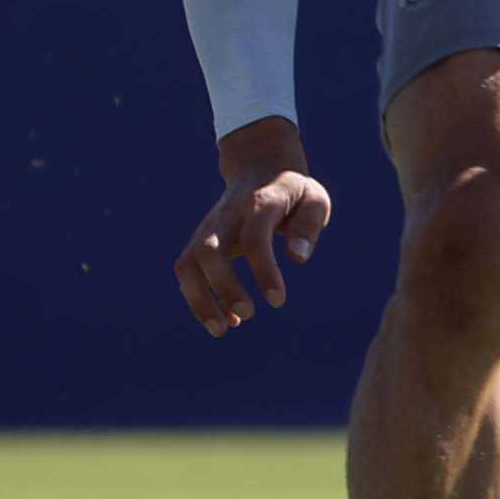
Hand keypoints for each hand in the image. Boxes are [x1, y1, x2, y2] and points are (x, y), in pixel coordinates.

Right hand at [175, 118, 336, 337]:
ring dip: (199, 299)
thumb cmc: (292, 192)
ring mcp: (208, 228)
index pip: (254, 238)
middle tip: (250, 313)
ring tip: (222, 330)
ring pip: (189, 263)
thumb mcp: (313, 199)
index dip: (264, 271)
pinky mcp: (198, 242)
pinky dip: (197, 300)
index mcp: (259, 203)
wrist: (259, 168)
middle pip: (210, 251)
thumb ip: (309, 226)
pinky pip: (187, 272)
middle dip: (224, 287)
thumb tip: (298, 258)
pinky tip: (225, 321)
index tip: (278, 301)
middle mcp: (226, 216)